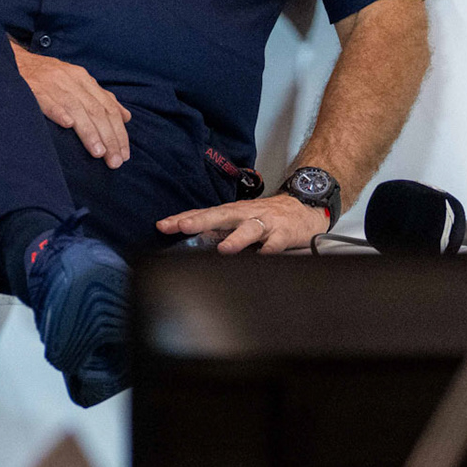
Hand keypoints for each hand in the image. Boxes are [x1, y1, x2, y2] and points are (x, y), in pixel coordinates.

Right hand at [10, 39, 130, 167]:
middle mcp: (72, 80)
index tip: (125, 154)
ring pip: (76, 108)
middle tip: (115, 161)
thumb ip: (101, 99)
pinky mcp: (33, 87)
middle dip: (109, 138)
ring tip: (99, 153)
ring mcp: (52, 83)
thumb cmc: (49, 77)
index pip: (108, 107)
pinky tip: (67, 125)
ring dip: (89, 132)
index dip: (119, 132)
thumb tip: (126, 117)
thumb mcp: (77, 82)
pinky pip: (47, 99)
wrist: (14, 60)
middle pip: (96, 111)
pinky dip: (58, 111)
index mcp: (84, 80)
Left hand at [155, 192, 329, 254]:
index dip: (183, 218)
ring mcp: (265, 223)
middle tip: (182, 226)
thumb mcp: (239, 219)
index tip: (162, 225)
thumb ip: (217, 229)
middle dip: (201, 220)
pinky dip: (269, 250)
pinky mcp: (283, 233)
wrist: (303, 209)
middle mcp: (246, 214)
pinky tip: (261, 257)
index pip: (203, 213)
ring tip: (223, 249)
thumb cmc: (266, 217)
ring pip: (249, 229)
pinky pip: (275, 243)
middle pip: (221, 215)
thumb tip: (187, 241)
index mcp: (232, 212)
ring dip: (236, 238)